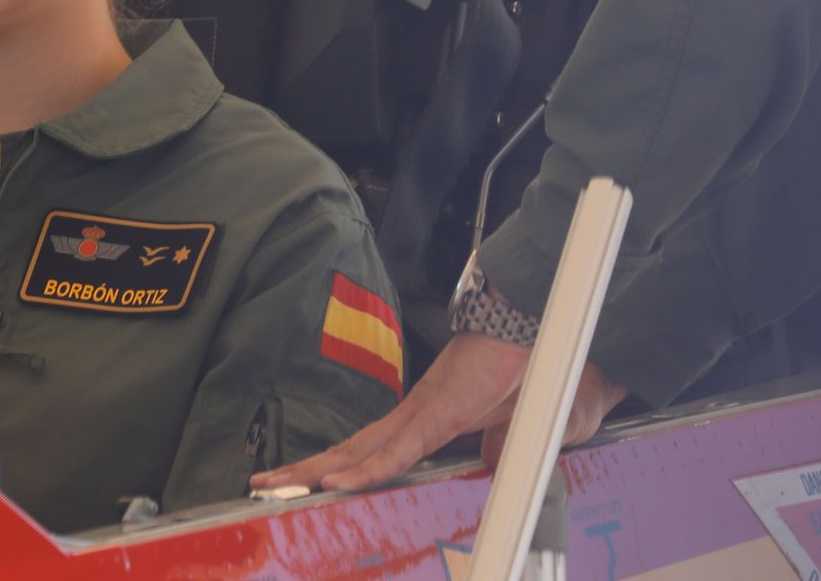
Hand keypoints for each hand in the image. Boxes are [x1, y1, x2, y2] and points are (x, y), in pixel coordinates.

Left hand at [250, 332, 627, 492]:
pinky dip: (366, 468)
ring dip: (317, 471)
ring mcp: (424, 414)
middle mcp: (416, 416)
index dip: (340, 466)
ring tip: (275, 486)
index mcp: (432, 421)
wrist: (557, 334)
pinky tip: (334, 481)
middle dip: (305, 469)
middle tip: (262, 484)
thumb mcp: (526, 434)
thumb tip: (490, 467)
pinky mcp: (439, 413)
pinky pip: (398, 449)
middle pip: (351, 449)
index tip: (308, 483)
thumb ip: (503, 451)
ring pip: (360, 451)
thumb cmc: (547, 376)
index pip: (374, 451)